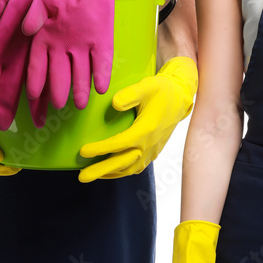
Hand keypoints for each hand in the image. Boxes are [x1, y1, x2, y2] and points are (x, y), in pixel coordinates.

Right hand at [22, 0, 114, 126]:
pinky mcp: (102, 46)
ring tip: (79, 104)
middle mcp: (63, 49)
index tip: (33, 93)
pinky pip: (102, 62)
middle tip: (58, 104)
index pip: (38, 63)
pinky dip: (101, 75)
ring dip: (80, 88)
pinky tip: (101, 88)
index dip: (35, 79)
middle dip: (59, 90)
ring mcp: (83, 49)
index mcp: (45, 39)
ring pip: (80, 72)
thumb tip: (27, 29)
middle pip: (59, 73)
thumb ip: (34, 11)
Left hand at [78, 56, 196, 181]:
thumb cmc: (161, 90)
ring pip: (129, 169)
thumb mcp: (147, 86)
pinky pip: (136, 167)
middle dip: (101, 170)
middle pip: (123, 163)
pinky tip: (109, 171)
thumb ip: (131, 94)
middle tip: (82, 177)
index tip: (83, 151)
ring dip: (110, 174)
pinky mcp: (153, 152)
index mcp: (147, 129)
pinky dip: (121, 172)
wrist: (180, 99)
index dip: (101, 149)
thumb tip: (114, 104)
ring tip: (91, 175)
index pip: (120, 143)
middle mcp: (150, 144)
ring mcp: (152, 151)